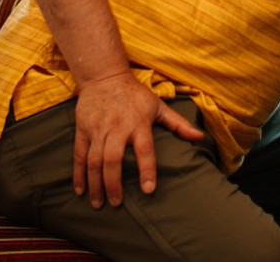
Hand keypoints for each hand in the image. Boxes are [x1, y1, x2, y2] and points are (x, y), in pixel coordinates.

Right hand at [72, 72, 203, 207]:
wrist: (105, 77)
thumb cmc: (135, 95)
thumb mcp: (159, 106)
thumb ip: (179, 124)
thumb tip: (200, 138)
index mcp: (139, 123)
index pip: (145, 150)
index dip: (147, 170)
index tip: (148, 190)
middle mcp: (117, 128)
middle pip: (112, 160)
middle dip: (113, 184)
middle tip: (117, 203)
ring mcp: (98, 129)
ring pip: (94, 161)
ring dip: (95, 184)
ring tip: (99, 203)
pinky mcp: (83, 130)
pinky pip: (79, 156)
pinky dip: (78, 175)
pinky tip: (80, 191)